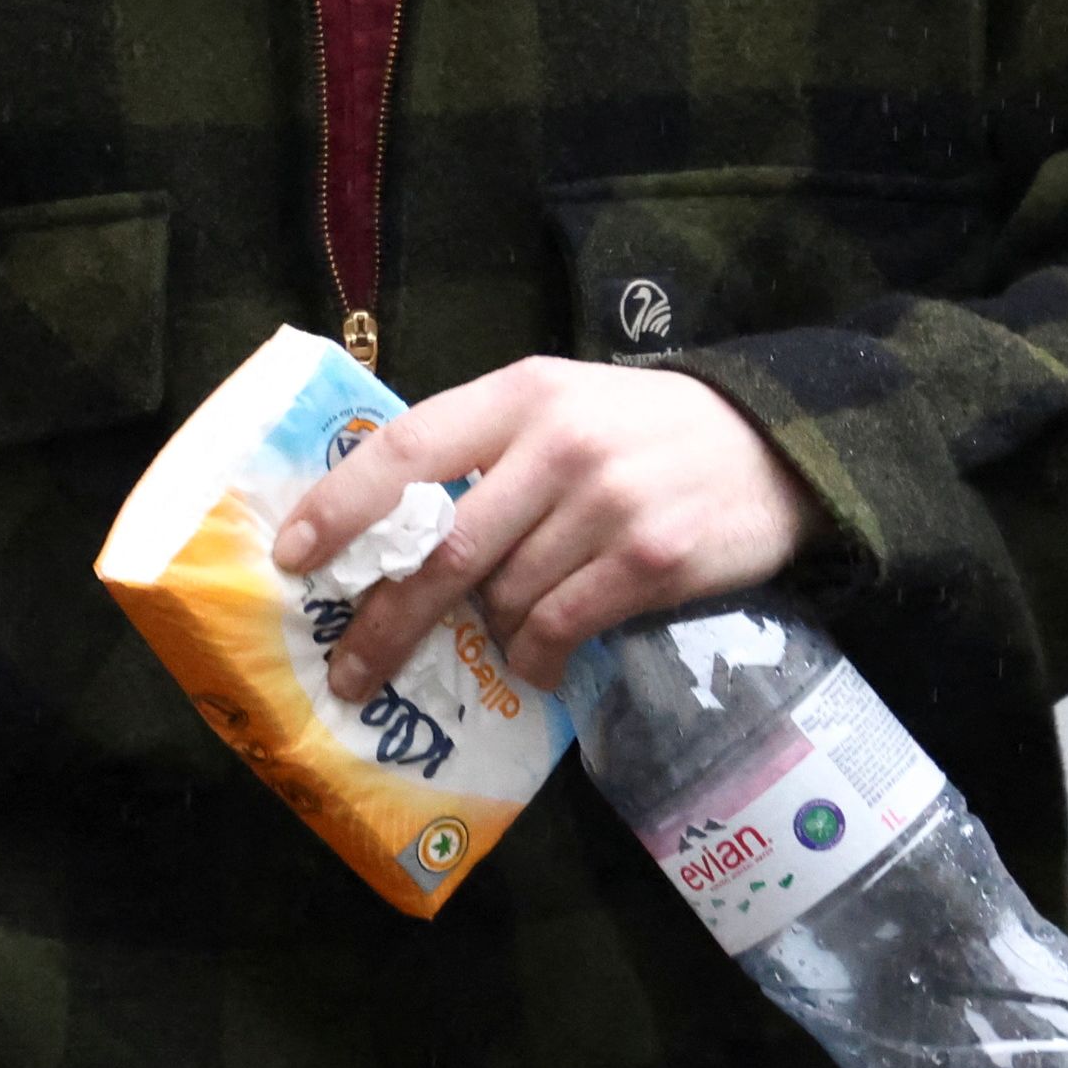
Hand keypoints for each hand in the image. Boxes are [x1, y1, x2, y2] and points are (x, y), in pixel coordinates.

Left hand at [273, 357, 810, 696]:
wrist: (774, 446)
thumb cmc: (644, 432)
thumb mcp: (562, 406)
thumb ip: (484, 448)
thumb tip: (384, 526)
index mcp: (523, 394)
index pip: (407, 448)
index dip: (341, 508)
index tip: (294, 559)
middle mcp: (559, 443)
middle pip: (444, 549)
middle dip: (386, 621)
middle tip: (350, 673)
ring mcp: (608, 503)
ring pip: (503, 597)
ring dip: (485, 635)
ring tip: (491, 644)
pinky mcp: (651, 559)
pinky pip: (560, 627)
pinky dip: (538, 656)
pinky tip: (541, 662)